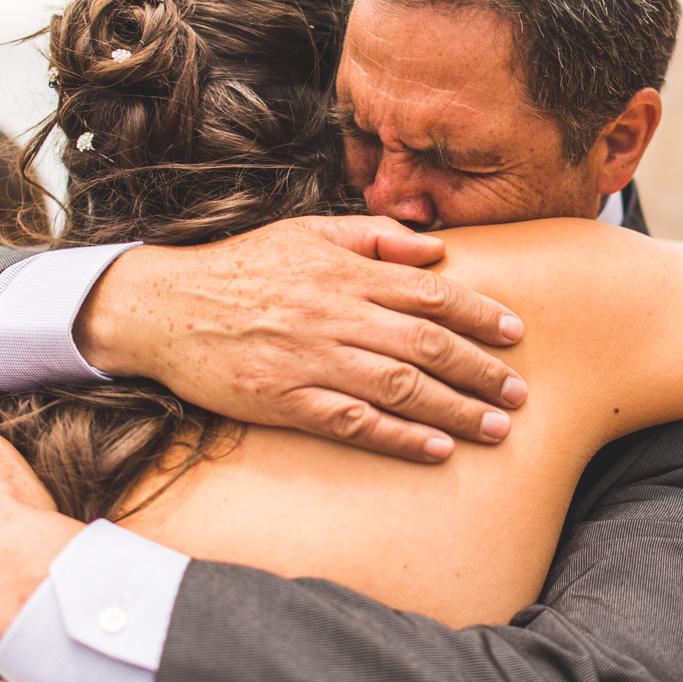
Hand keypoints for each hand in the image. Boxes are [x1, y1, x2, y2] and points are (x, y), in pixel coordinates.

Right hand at [76, 216, 528, 462]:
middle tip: (520, 392)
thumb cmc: (241, 266)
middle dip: (480, 370)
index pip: (430, 291)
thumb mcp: (306, 231)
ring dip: (455, 409)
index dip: (479, 314)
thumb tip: (436, 249)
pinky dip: (399, 437)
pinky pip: (353, 423)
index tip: (515, 333)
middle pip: (426, 343)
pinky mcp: (284, 399)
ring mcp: (310, 359)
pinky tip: (436, 449)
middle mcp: (334, 313)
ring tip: (496, 427)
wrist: (162, 306)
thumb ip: (374, 237)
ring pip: (399, 386)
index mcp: (344, 270)